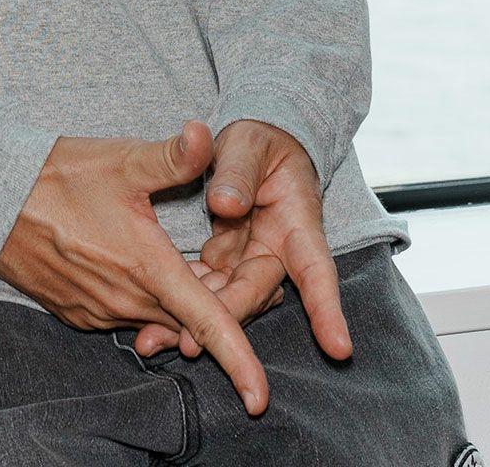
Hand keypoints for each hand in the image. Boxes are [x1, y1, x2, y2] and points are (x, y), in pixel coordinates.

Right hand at [0, 120, 277, 414]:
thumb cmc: (59, 174)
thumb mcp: (122, 159)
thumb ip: (172, 156)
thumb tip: (207, 134)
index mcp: (145, 267)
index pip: (205, 324)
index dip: (238, 360)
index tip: (259, 398)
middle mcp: (123, 300)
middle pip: (185, 322)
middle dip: (214, 311)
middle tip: (236, 279)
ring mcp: (97, 310)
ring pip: (156, 318)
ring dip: (176, 303)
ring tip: (186, 266)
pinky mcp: (76, 311)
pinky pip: (124, 315)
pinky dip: (143, 300)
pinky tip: (139, 266)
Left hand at [129, 119, 353, 372]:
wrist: (248, 146)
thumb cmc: (258, 142)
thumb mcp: (250, 145)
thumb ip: (239, 172)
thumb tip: (226, 204)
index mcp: (297, 222)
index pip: (316, 268)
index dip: (327, 309)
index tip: (338, 346)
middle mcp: (276, 251)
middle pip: (255, 293)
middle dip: (226, 321)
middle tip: (190, 345)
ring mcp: (248, 259)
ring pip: (226, 298)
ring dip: (195, 320)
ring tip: (155, 341)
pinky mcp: (224, 261)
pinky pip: (204, 286)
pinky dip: (180, 300)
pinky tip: (150, 319)